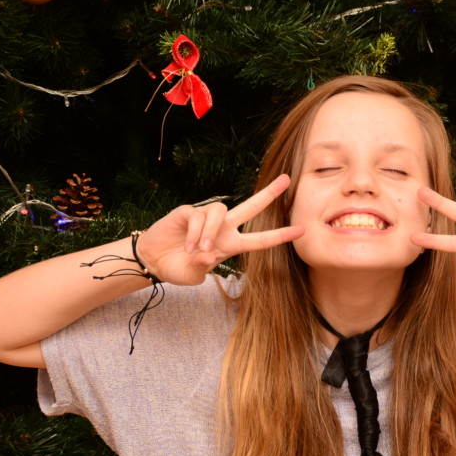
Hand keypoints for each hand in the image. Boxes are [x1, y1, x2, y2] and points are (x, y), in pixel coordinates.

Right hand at [136, 175, 304, 285]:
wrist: (153, 260)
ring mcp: (206, 218)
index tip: (302, 230)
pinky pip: (199, 216)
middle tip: (287, 180)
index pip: (260, 239)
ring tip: (199, 250)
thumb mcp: (192, 276)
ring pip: (221, 211)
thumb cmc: (177, 268)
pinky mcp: (188, 211)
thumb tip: (209, 255)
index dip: (280, 235)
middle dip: (269, 194)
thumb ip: (202, 268)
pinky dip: (196, 233)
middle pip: (250, 207)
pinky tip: (188, 245)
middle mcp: (223, 228)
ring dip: (211, 232)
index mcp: (230, 245)